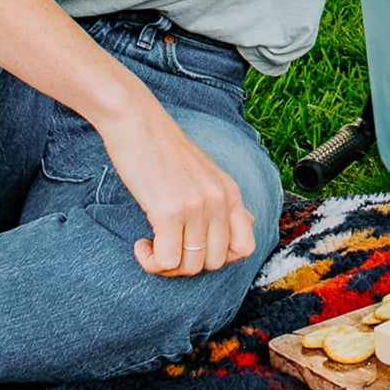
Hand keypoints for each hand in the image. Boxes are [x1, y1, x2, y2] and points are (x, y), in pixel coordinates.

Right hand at [96, 100, 256, 277]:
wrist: (138, 123)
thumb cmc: (166, 150)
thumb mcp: (208, 174)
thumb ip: (227, 200)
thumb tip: (251, 223)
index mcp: (232, 192)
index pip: (246, 247)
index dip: (220, 258)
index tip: (194, 247)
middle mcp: (221, 200)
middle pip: (215, 262)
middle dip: (188, 265)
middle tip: (166, 248)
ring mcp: (198, 206)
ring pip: (190, 266)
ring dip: (166, 265)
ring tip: (151, 245)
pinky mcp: (170, 211)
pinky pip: (166, 261)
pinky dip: (150, 262)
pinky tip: (141, 243)